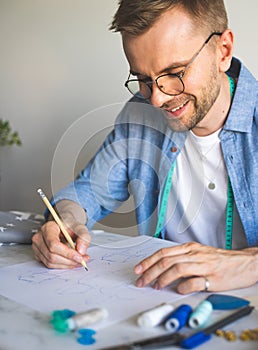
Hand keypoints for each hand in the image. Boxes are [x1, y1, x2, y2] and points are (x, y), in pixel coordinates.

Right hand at [32, 220, 90, 268]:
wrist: (64, 229)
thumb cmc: (70, 227)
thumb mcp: (80, 228)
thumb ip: (83, 237)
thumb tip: (81, 251)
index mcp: (48, 227)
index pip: (54, 244)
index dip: (67, 253)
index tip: (79, 257)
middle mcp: (39, 237)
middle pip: (52, 255)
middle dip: (69, 261)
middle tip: (83, 260)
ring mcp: (36, 247)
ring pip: (50, 262)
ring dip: (67, 264)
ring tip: (79, 261)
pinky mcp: (38, 255)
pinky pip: (50, 265)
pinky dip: (62, 265)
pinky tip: (71, 262)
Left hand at [134, 242, 257, 293]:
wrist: (244, 262)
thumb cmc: (220, 259)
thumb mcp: (198, 253)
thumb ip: (181, 259)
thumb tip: (163, 270)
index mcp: (189, 248)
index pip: (163, 253)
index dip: (148, 261)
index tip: (138, 269)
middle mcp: (194, 254)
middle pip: (166, 261)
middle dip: (150, 271)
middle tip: (141, 281)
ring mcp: (203, 266)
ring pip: (177, 268)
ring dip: (163, 278)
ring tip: (155, 286)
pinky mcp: (212, 278)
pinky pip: (194, 282)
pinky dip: (183, 287)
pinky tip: (178, 290)